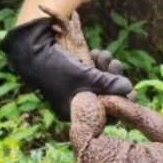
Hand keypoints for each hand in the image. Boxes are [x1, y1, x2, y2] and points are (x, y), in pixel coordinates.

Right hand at [0, 17, 133, 119]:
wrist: (29, 48)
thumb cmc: (56, 67)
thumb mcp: (85, 77)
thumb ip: (108, 84)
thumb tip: (129, 88)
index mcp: (74, 113)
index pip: (104, 114)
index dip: (120, 102)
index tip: (132, 91)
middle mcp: (73, 105)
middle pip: (103, 97)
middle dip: (113, 80)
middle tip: (117, 64)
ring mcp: (72, 91)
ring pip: (98, 84)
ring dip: (105, 69)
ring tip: (106, 54)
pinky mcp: (71, 78)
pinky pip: (90, 75)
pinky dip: (96, 65)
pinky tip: (97, 53)